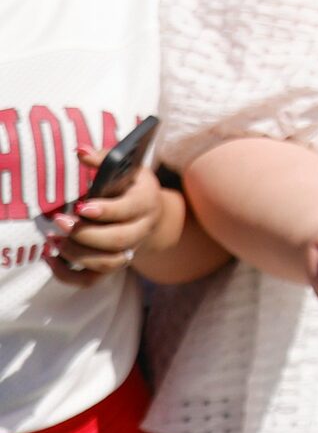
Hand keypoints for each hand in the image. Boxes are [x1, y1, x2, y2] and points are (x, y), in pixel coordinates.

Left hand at [43, 146, 167, 284]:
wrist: (150, 214)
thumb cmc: (132, 187)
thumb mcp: (127, 169)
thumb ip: (104, 160)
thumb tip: (79, 151)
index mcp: (146, 202)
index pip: (129, 210)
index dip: (106, 211)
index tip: (81, 207)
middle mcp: (141, 230)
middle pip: (119, 241)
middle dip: (86, 234)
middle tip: (60, 222)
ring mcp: (128, 251)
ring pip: (107, 263)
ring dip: (77, 254)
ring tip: (54, 239)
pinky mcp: (111, 265)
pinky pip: (90, 280)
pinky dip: (67, 274)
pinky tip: (51, 257)